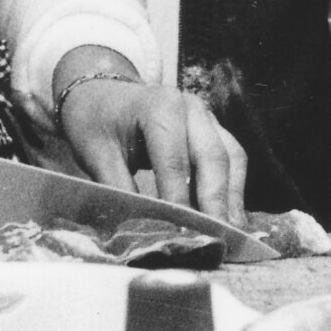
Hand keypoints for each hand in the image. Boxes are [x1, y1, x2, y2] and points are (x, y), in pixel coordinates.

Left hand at [56, 63, 248, 225]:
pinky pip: (233, 157)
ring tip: (232, 232)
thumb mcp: (96, 154)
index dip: (178, 198)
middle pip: (212, 157)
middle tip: (216, 238)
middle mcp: (191, 107)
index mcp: (159, 106)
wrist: (102, 93)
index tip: (181, 233)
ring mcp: (207, 116)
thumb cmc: (97, 122)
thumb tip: (139, 228)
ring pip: (231, 157)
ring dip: (233, 197)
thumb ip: (118, 188)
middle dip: (215, 201)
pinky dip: (234, 187)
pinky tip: (231, 216)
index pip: (173, 160)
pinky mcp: (213, 128)